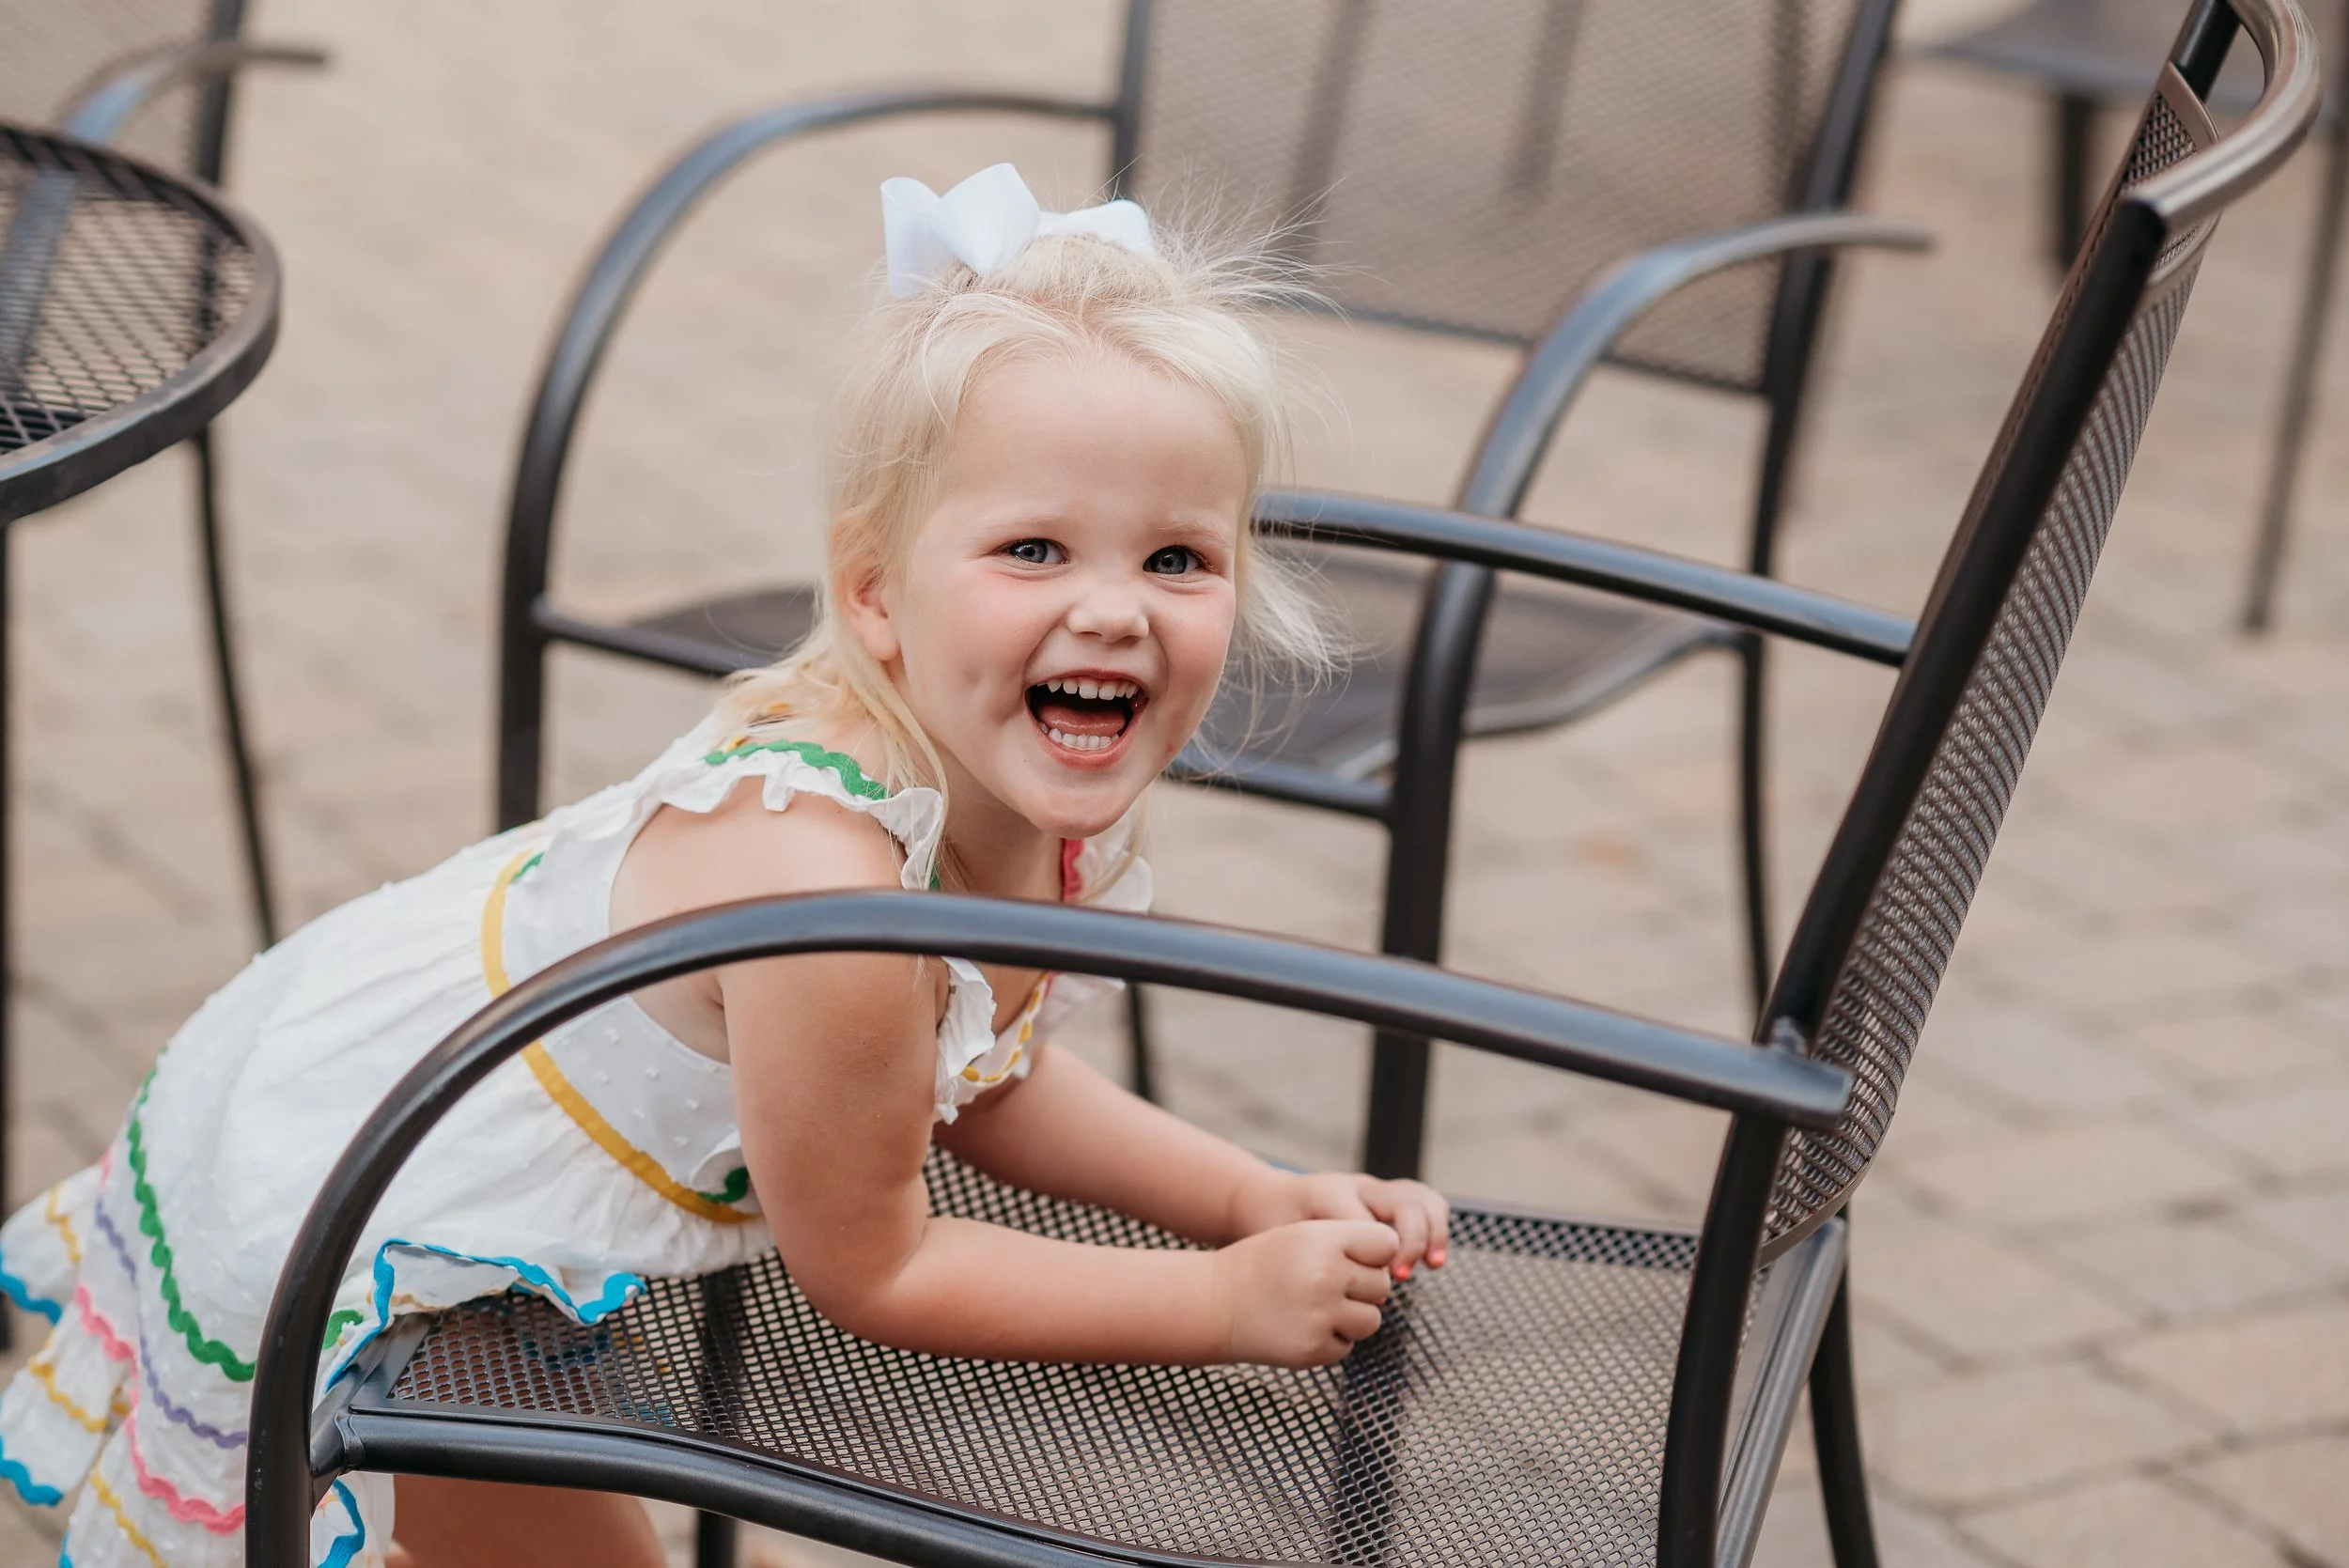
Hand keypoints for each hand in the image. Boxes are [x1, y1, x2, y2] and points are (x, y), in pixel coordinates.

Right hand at [1211, 1219, 1397, 1365]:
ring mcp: (1322, 1316)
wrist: (1216, 1303)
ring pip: (1372, 1319)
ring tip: (1314, 1306)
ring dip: (1351, 1316)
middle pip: (1381, 1285)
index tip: (1350, 1256)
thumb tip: (1397, 1265)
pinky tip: (1302, 1325)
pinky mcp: (1316, 1349)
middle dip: (1360, 1288)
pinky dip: (1331, 1340)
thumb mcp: (1303, 1236)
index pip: (1386, 1243)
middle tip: (1322, 1285)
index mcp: (1326, 1240)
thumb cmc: (1264, 1264)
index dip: (1372, 1252)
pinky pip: (1348, 1345)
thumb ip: (1350, 1242)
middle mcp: (1327, 1276)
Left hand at [1231, 1169, 1450, 1279]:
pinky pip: (1424, 1204)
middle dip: (1413, 1238)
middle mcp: (1359, 1187)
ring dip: (1434, 1232)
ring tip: (1434, 1264)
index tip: (1375, 1281)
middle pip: (1404, 1200)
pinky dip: (1436, 1229)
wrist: (1271, 1201)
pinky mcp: (1389, 1200)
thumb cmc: (1274, 1226)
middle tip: (1403, 1275)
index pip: (1365, 1220)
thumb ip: (1315, 1259)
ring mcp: (1377, 1191)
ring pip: (1421, 1198)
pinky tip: (1433, 1259)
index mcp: (1329, 1194)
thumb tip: (1364, 1288)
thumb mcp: (1281, 1242)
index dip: (1376, 1253)